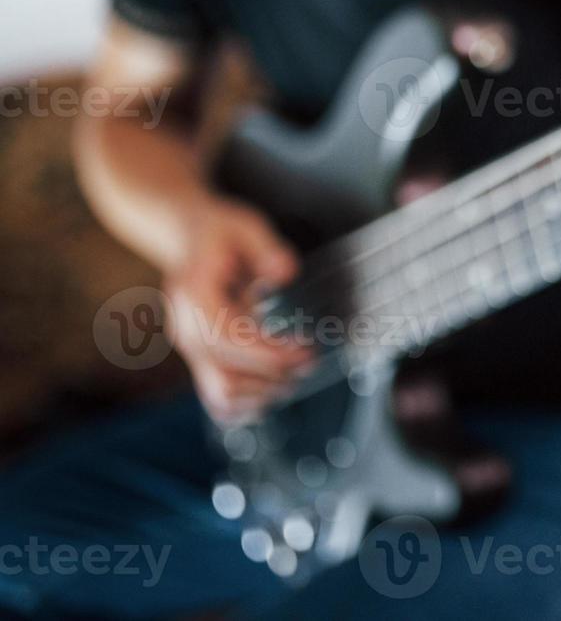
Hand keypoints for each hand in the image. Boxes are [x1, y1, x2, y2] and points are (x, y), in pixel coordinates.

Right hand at [163, 198, 311, 423]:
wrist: (188, 236)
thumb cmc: (220, 232)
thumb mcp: (245, 225)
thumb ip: (266, 248)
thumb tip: (283, 273)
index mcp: (193, 295)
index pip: (225, 339)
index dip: (266, 353)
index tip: (303, 350)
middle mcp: (185, 327)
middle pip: (223, 375)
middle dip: (273, 375)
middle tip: (310, 359)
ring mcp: (190, 346)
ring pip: (221, 393)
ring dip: (265, 391)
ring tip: (297, 372)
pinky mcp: (201, 357)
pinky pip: (218, 396)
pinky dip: (248, 402)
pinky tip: (276, 387)